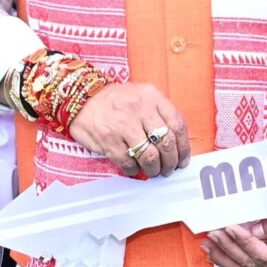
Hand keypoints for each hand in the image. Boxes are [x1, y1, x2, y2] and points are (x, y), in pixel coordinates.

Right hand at [69, 83, 191, 177]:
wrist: (82, 98)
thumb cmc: (116, 101)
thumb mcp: (142, 95)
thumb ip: (160, 113)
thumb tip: (177, 143)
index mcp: (152, 96)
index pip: (177, 124)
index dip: (184, 147)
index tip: (183, 159)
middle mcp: (139, 109)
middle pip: (166, 143)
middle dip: (171, 162)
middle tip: (168, 169)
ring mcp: (123, 124)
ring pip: (149, 156)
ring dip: (154, 169)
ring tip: (153, 171)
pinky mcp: (108, 140)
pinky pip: (128, 163)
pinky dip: (134, 170)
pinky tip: (134, 168)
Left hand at [203, 208, 266, 266]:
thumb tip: (253, 230)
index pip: (264, 255)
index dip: (244, 242)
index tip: (229, 227)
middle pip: (251, 265)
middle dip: (230, 249)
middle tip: (214, 232)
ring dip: (224, 258)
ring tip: (208, 243)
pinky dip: (229, 262)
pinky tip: (214, 253)